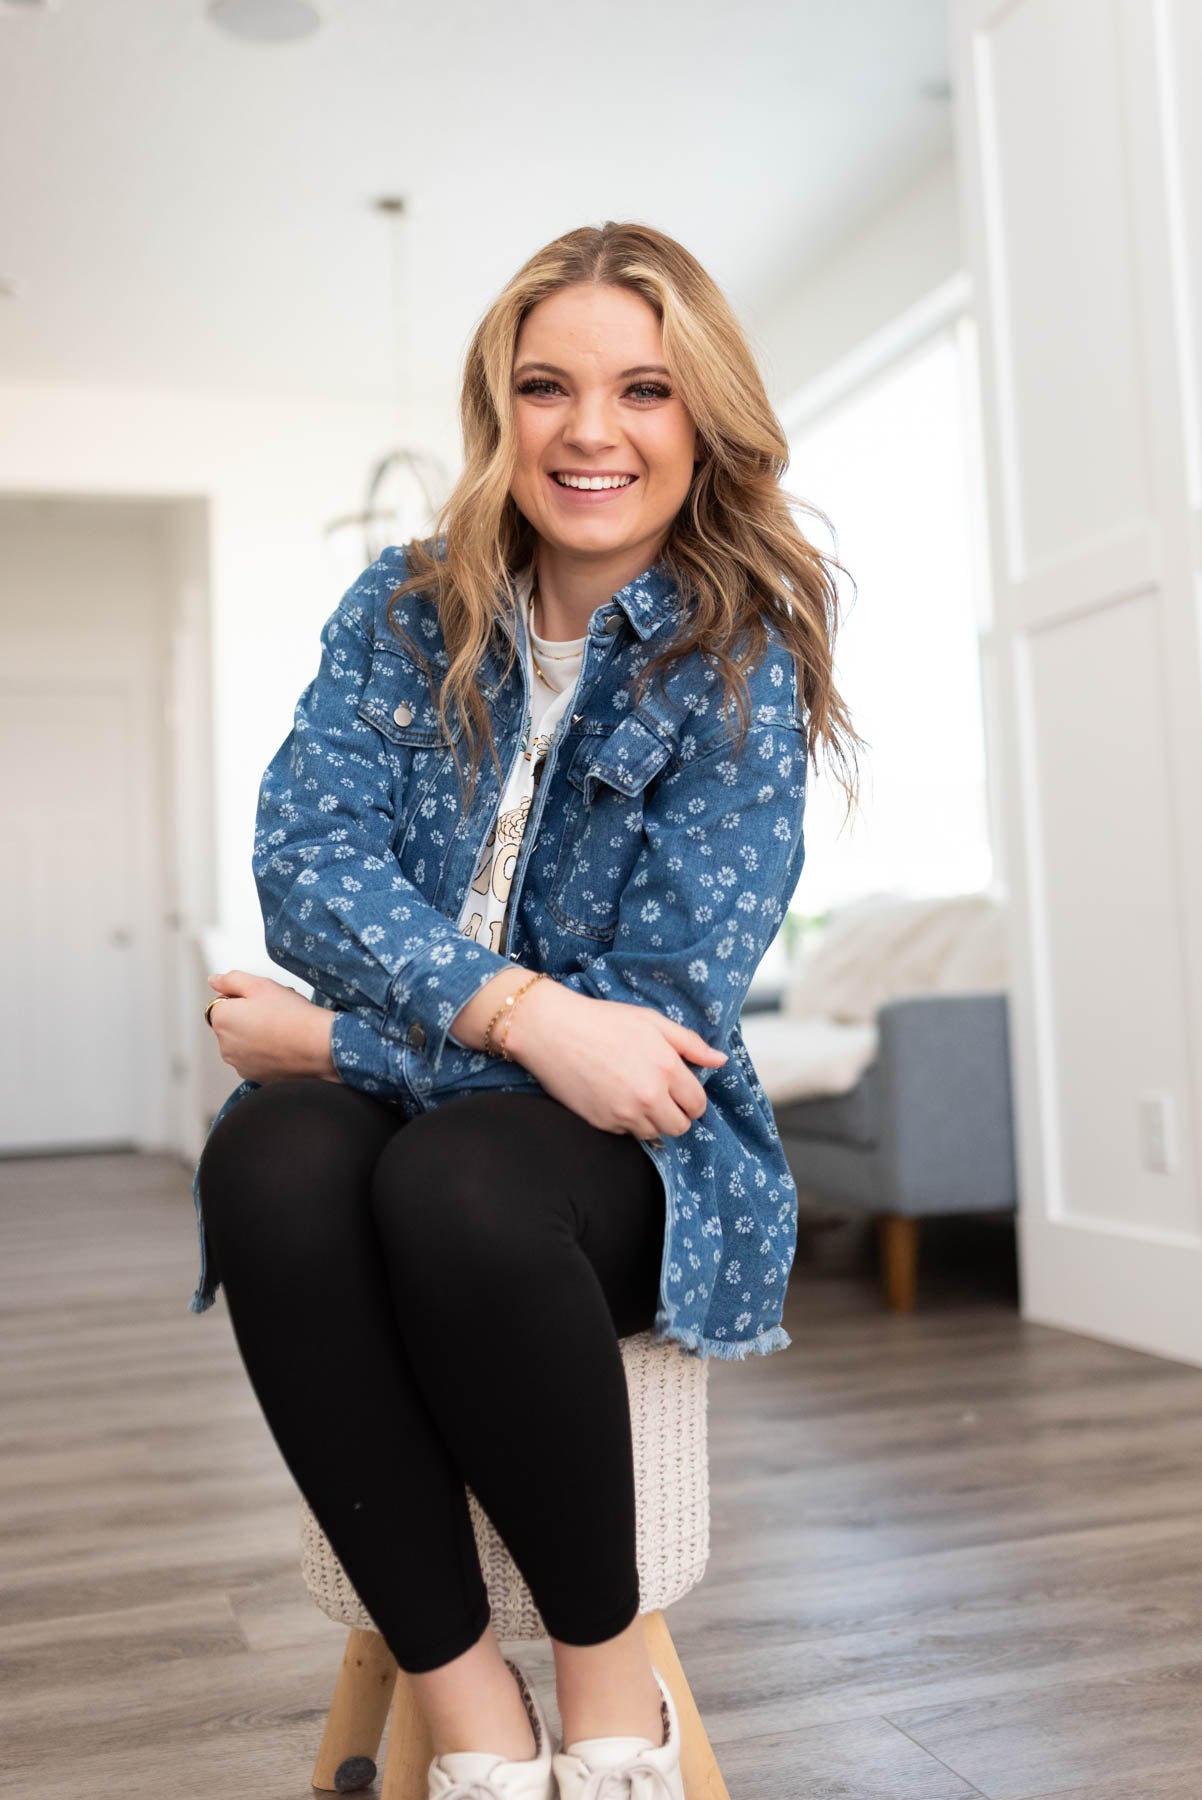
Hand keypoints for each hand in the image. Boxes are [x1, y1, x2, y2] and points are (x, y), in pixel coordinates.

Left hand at [205, 970, 340, 1084]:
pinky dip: (265, 1053)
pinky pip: (255, 1059)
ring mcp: (239, 1064)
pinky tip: (284, 1045)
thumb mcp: (260, 985)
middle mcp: (225, 1046)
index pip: (221, 1003)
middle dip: (247, 1016)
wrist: (318, 1047)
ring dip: (255, 1035)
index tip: (261, 1000)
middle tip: (275, 1011)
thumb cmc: (292, 1015)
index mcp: (222, 1020)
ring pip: (243, 1043)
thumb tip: (214, 981)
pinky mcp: (255, 1077)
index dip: (242, 998)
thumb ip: (231, 980)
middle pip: (231, 1024)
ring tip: (282, 1028)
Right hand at [502, 980, 726, 1140]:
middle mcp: (649, 1096)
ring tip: (637, 1094)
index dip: (693, 1099)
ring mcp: (625, 1114)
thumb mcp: (652, 1021)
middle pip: (681, 1127)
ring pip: (655, 1134)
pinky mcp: (603, 1124)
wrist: (552, 1030)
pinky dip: (628, 1121)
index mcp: (666, 1068)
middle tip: (663, 1095)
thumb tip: (720, 1060)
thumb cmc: (601, 1021)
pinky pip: (628, 1133)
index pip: (698, 1104)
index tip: (682, 1090)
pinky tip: (617, 1097)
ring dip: (653, 1120)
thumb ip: (691, 1044)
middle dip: (677, 1114)